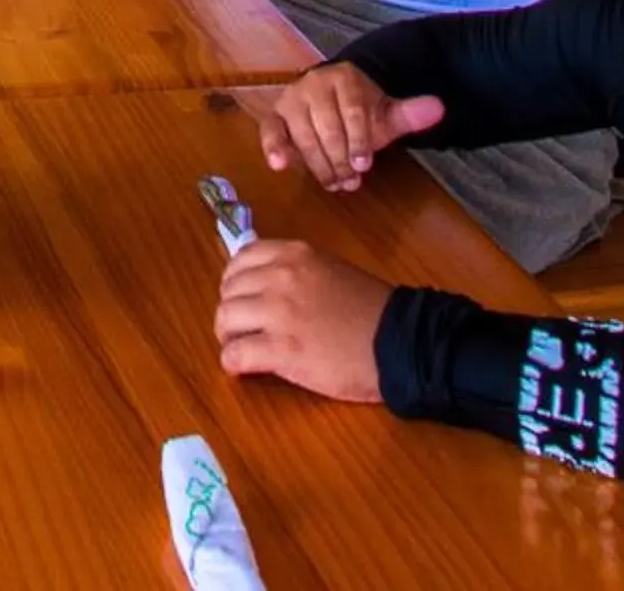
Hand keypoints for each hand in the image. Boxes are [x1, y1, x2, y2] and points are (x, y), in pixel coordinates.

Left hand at [214, 239, 391, 403]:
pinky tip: (246, 368)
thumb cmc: (370, 311)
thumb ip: (294, 271)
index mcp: (294, 255)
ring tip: (244, 348)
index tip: (244, 299)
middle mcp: (281, 277)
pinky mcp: (282, 350)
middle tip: (244, 330)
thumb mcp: (329, 271)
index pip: (240, 260)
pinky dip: (234, 363)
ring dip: (229, 337)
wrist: (398, 342)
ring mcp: (280, 313)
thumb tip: (259, 282)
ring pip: (225, 320)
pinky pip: (234, 355)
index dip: (235, 283)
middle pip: (228, 291)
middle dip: (231, 312)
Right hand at [256, 62, 443, 192]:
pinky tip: (280, 165)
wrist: (333, 99)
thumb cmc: (361, 112)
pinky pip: (271, 131)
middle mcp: (313, 82)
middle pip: (327, 127)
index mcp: (343, 77)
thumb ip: (410, 114)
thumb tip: (439, 108)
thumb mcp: (386, 114)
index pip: (352, 111)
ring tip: (334, 182)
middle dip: (340, 158)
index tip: (364, 165)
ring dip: (318, 164)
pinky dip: (274, 148)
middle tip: (351, 182)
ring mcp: (291, 99)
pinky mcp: (274, 116)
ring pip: (303, 135)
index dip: (358, 140)